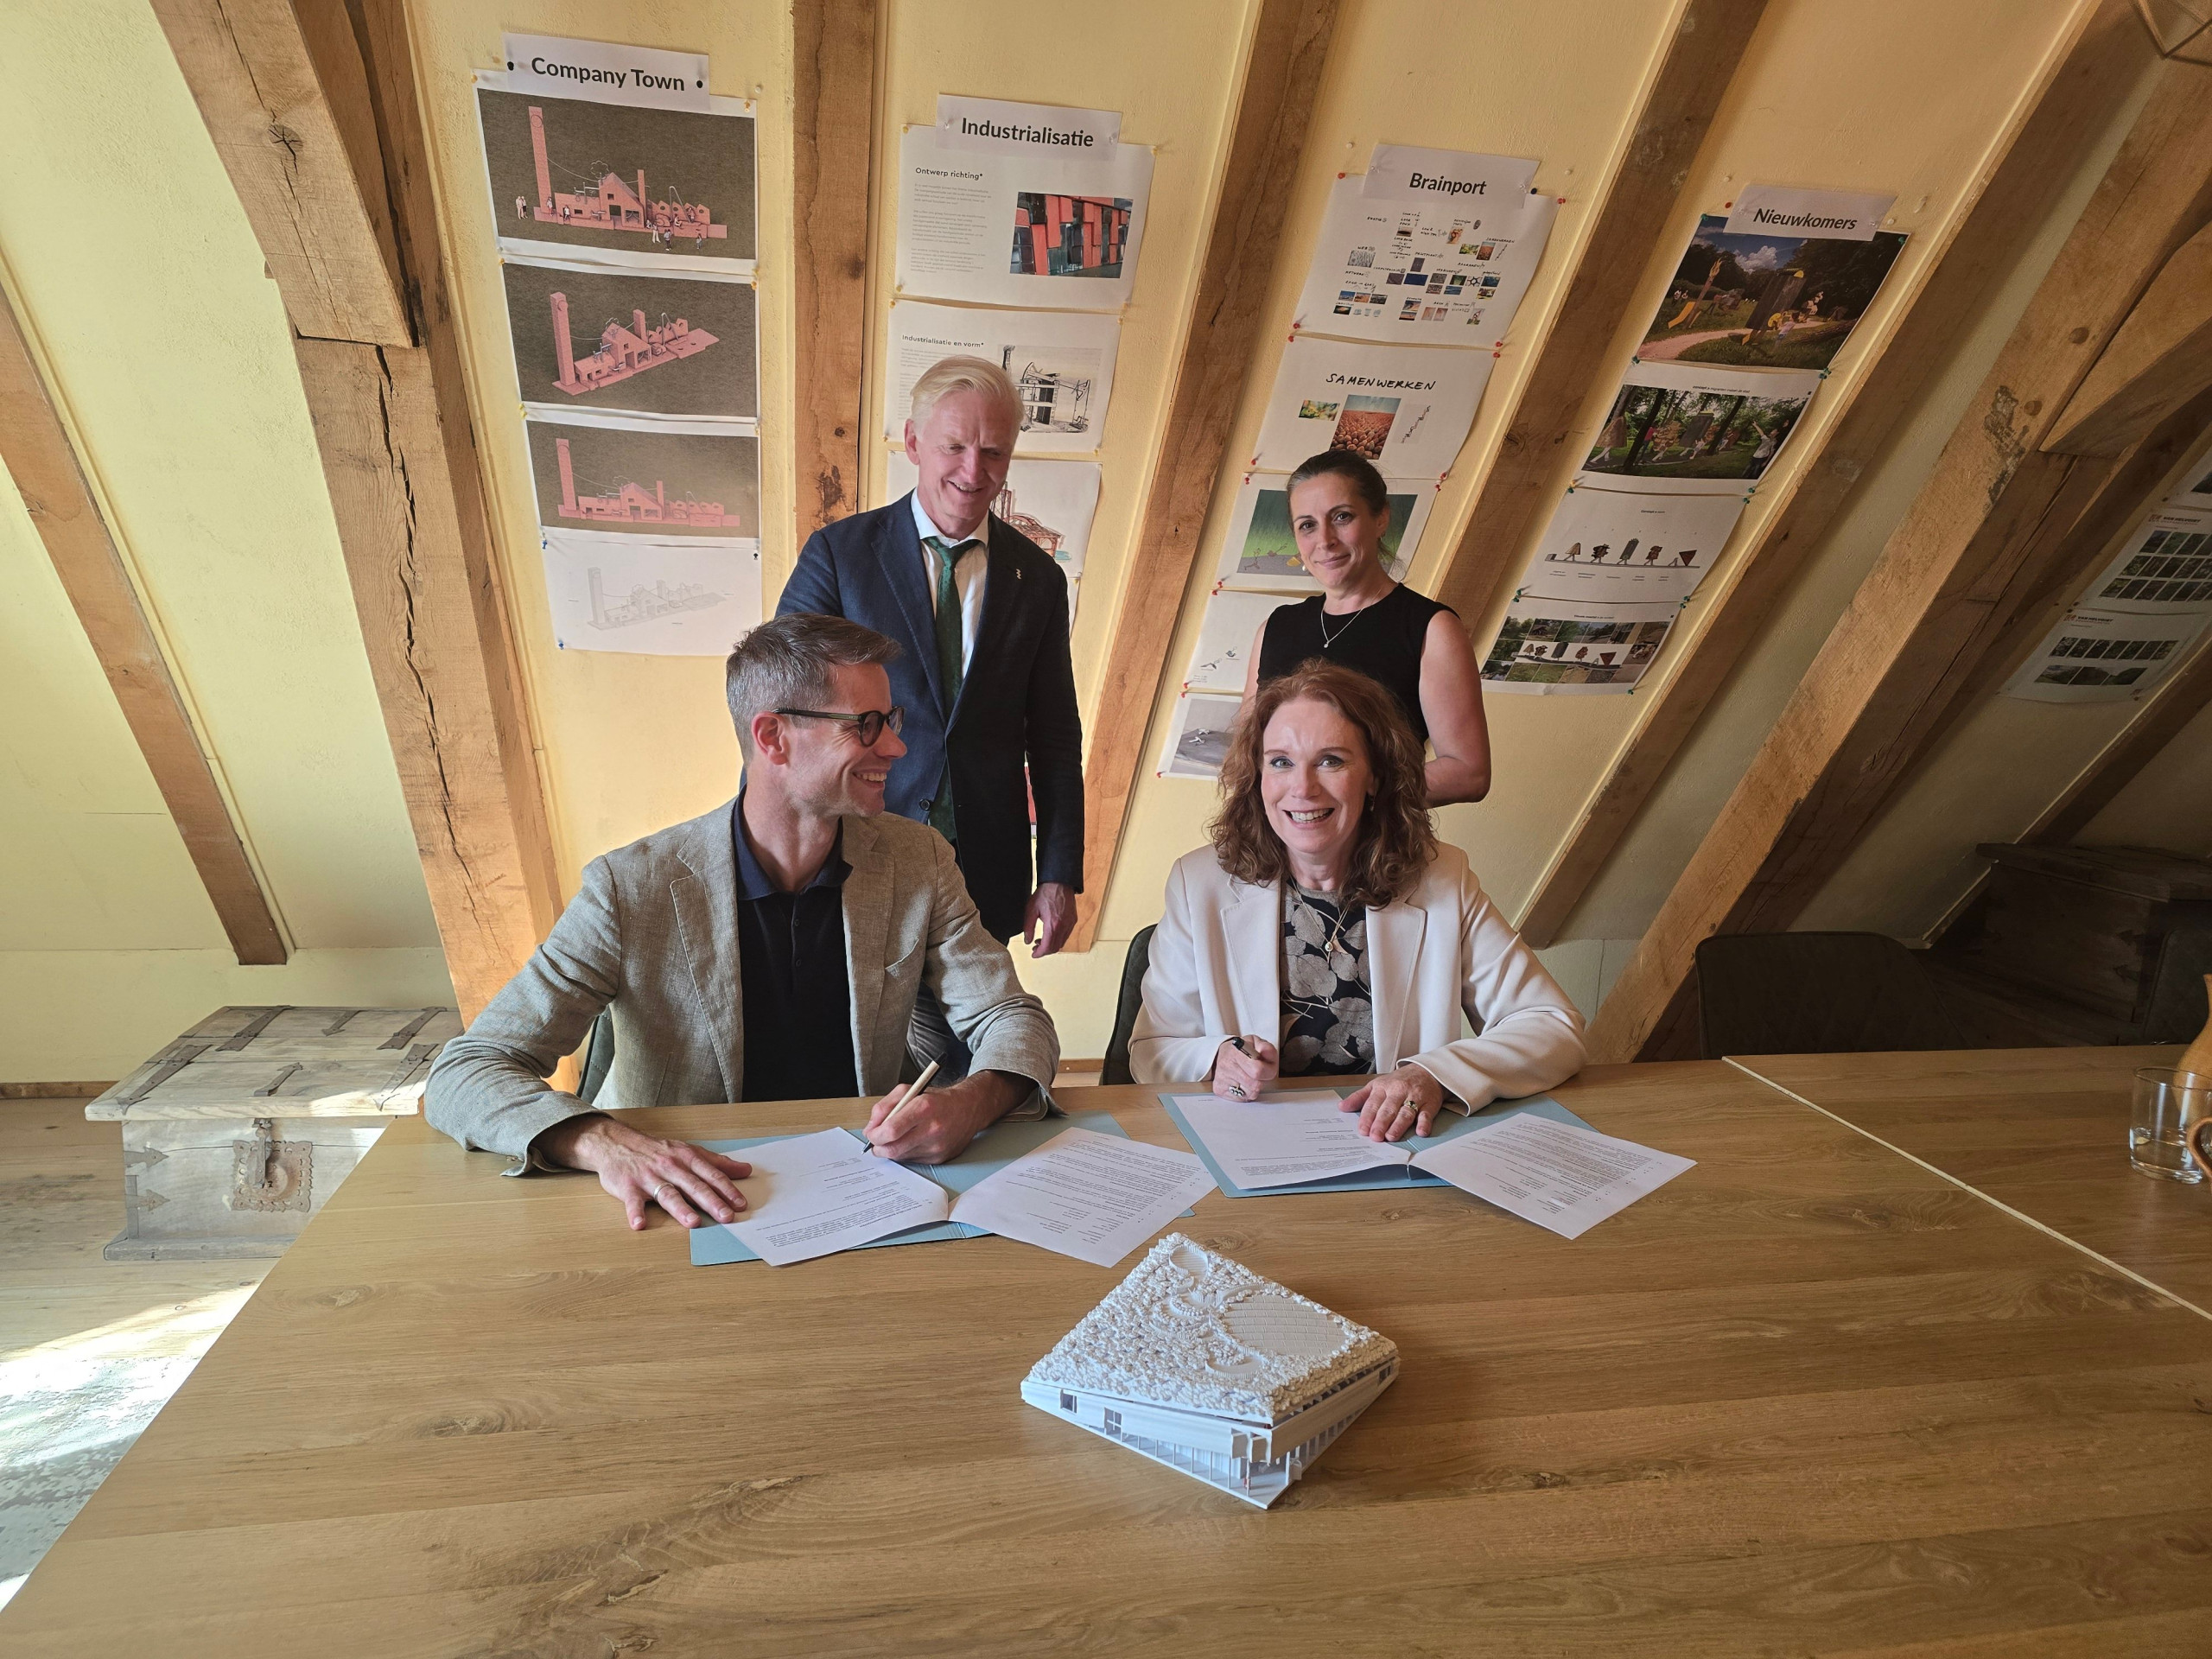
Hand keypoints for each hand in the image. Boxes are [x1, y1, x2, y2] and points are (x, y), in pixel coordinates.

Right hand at [534, 1113, 751, 1230]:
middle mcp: (670, 1167)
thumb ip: (717, 1163)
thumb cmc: (658, 1152)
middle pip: (693, 1186)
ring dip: (680, 1208)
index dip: (727, 1189)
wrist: (617, 1143)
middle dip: (711, 1201)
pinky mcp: (627, 1187)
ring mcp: (648, 1177)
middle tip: (726, 1217)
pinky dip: (635, 1212)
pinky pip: (632, 1201)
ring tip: (693, 1223)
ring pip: (667, 1194)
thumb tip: (746, 1170)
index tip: (741, 1204)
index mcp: (686, 1158)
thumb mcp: (689, 1152)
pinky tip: (639, 1224)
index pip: (711, 1175)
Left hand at [864, 1070, 1025, 1162]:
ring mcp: (937, 1146)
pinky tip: (913, 1141)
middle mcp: (932, 1129)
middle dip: (879, 1148)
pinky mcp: (940, 1158)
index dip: (875, 1135)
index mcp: (924, 1107)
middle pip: (893, 1149)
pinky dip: (907, 1153)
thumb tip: (871, 1127)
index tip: (871, 1133)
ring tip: (897, 1137)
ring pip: (901, 1157)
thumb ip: (885, 1106)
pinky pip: (913, 1161)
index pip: (891, 1130)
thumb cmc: (937, 1099)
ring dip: (893, 1150)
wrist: (968, 1108)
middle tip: (877, 1142)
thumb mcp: (909, 1091)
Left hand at [1023, 881, 1076, 956]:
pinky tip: (1050, 933)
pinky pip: (1066, 935)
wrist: (1059, 881)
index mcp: (1053, 924)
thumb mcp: (1031, 909)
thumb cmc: (1045, 893)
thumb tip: (1028, 941)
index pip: (1047, 947)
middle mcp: (1064, 926)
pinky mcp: (1073, 920)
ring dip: (1051, 945)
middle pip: (1055, 947)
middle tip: (1035, 948)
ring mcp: (1070, 923)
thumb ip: (1028, 927)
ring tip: (1041, 941)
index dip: (1039, 953)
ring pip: (1061, 943)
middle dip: (1045, 951)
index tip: (1034, 954)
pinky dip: (1058, 939)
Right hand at [1213, 1036, 1278, 1100]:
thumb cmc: (1241, 1050)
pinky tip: (1242, 1083)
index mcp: (1236, 1052)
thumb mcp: (1256, 1042)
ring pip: (1250, 1094)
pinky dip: (1245, 1093)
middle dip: (1262, 1080)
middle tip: (1257, 1072)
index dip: (1268, 1071)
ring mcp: (1221, 1079)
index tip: (1267, 1067)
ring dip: (1254, 1088)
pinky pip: (1242, 1099)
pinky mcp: (1219, 1090)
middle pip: (1255, 1085)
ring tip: (1249, 1077)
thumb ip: (1266, 1048)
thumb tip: (1267, 1053)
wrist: (1222, 1054)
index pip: (1258, 1070)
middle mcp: (1226, 1066)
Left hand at [1343, 1066, 1446, 1142]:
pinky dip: (1424, 1123)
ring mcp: (1415, 1097)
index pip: (1373, 1104)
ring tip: (1391, 1136)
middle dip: (1381, 1123)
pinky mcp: (1430, 1104)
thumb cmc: (1399, 1081)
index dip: (1367, 1117)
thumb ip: (1359, 1097)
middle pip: (1389, 1109)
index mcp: (1383, 1087)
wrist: (1426, 1071)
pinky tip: (1420, 1131)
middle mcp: (1398, 1092)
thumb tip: (1342, 1107)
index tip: (1362, 1130)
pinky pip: (1427, 1114)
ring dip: (1398, 1125)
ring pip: (1406, 1112)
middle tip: (1375, 1137)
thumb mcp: (1376, 1085)